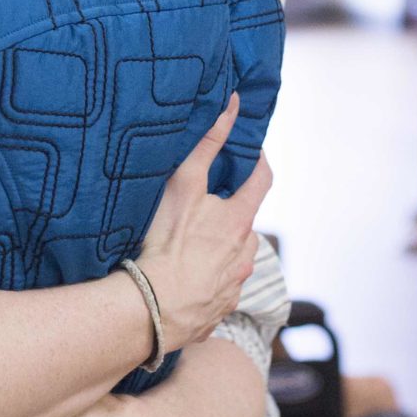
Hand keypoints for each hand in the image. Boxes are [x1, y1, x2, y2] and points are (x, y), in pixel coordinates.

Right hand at [132, 99, 268, 354]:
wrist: (153, 308)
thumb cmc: (167, 243)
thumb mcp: (185, 184)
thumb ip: (208, 144)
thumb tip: (233, 106)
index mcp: (240, 221)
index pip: (262, 181)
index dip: (258, 162)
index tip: (251, 152)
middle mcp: (245, 254)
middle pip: (245, 225)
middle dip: (230, 215)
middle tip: (205, 208)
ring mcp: (234, 286)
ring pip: (234, 259)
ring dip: (220, 251)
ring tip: (189, 248)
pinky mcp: (218, 311)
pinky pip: (218, 290)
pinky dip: (207, 281)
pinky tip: (183, 280)